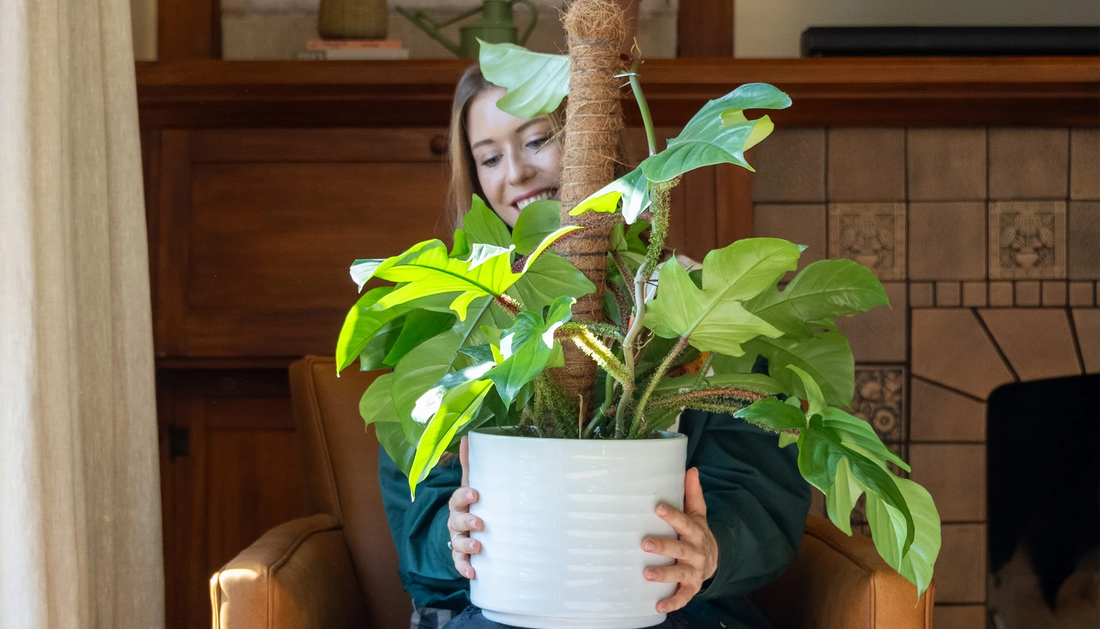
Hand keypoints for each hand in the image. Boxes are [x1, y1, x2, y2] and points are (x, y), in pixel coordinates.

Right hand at [447, 436, 481, 578]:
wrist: (462, 531)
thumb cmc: (470, 504)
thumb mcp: (470, 485)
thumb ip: (469, 464)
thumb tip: (468, 436)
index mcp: (459, 503)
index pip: (458, 498)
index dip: (465, 495)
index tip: (475, 494)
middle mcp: (455, 521)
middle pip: (456, 521)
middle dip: (467, 522)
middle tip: (480, 523)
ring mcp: (456, 539)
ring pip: (457, 542)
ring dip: (467, 546)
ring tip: (478, 548)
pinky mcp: (460, 557)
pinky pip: (459, 564)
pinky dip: (464, 569)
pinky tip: (473, 574)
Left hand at [641, 467, 718, 613]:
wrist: (715, 559)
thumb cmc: (697, 533)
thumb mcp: (698, 513)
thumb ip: (692, 493)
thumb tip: (691, 468)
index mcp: (696, 532)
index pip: (684, 522)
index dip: (672, 515)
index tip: (657, 508)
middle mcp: (696, 552)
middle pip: (680, 549)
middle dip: (663, 546)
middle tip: (644, 543)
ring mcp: (694, 571)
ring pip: (680, 573)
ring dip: (664, 574)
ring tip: (647, 574)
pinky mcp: (691, 587)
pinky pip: (683, 596)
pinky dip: (672, 602)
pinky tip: (658, 606)